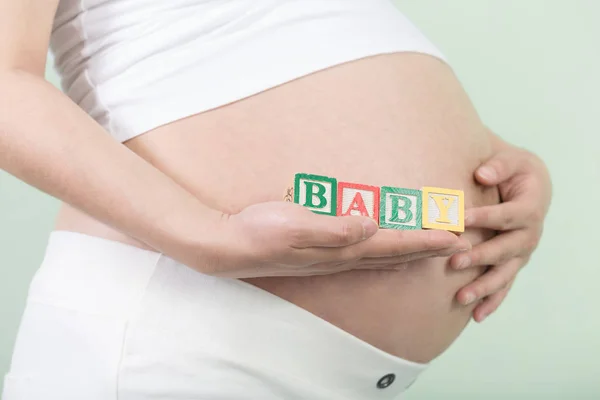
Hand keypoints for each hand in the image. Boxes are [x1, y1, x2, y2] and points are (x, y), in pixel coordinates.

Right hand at [204, 201, 471, 277]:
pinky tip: (386, 248)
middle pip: (394, 254)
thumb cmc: (258, 232)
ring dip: (409, 250)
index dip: (425, 241)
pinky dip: (385, 250)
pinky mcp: (320, 252)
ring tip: (432, 245)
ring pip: (381, 255)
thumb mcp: (293, 225)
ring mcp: (330, 258)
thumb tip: (372, 226)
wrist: (227, 246)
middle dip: (427, 248)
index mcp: (339, 250)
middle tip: (459, 242)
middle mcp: (340, 257)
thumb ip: (333, 228)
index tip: (456, 235)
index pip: (392, 246)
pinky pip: (364, 252)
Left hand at [449, 146, 551, 321]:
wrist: (528, 186)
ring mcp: (521, 253)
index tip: (461, 219)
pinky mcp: (513, 264)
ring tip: (461, 298)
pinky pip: (504, 285)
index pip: (507, 215)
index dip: (486, 217)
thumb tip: (482, 174)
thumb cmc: (515, 171)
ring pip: (504, 273)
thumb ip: (498, 165)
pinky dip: (492, 301)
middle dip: (480, 257)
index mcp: (530, 208)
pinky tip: (476, 315)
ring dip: (483, 287)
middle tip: (453, 263)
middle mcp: (529, 235)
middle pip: (505, 249)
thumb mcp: (511, 160)